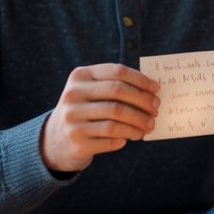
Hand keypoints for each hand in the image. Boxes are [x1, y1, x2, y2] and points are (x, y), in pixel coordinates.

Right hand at [41, 63, 159, 172]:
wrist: (56, 140)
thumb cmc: (85, 110)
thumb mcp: (92, 91)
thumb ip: (116, 86)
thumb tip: (152, 90)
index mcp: (80, 76)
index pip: (116, 72)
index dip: (140, 79)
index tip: (156, 88)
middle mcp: (73, 95)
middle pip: (118, 93)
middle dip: (143, 101)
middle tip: (156, 109)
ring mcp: (73, 119)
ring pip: (117, 118)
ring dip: (139, 122)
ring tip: (149, 125)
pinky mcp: (78, 142)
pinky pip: (111, 138)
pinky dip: (127, 136)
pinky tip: (133, 136)